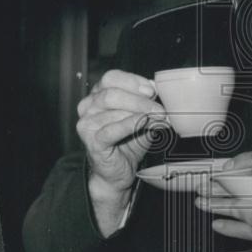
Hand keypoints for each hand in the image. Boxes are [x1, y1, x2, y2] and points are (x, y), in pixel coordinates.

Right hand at [76, 70, 164, 234]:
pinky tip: (143, 123)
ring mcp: (87, 123)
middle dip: (140, 100)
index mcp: (98, 95)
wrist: (117, 173)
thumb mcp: (142, 118)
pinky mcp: (91, 140)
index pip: (111, 78)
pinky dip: (130, 124)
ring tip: (158, 118)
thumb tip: (163, 94)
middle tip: (160, 109)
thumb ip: (149, 105)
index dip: (132, 81)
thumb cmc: (127, 142)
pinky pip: (112, 128)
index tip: (152, 90)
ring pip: (114, 110)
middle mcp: (88, 106)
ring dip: (140, 113)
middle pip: (112, 93)